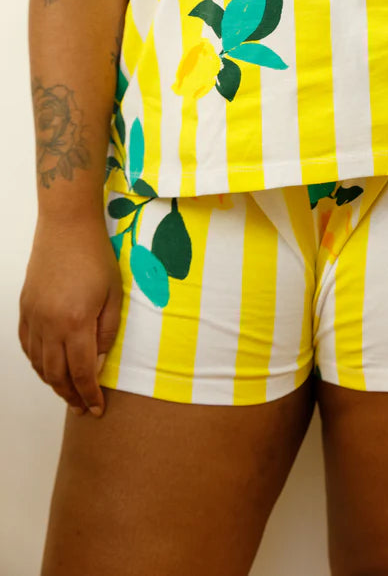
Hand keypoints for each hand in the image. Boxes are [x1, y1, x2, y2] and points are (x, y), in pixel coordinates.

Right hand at [18, 216, 122, 417]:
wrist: (67, 226)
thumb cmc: (97, 257)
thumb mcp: (114, 295)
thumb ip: (107, 333)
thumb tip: (98, 363)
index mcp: (76, 323)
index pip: (81, 373)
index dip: (89, 395)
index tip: (97, 409)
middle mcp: (50, 325)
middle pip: (56, 374)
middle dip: (70, 396)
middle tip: (83, 407)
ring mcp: (33, 316)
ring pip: (38, 363)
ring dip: (53, 383)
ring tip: (68, 392)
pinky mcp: (25, 308)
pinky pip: (27, 345)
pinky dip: (36, 362)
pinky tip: (48, 367)